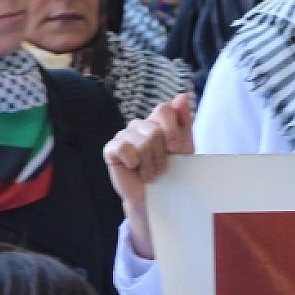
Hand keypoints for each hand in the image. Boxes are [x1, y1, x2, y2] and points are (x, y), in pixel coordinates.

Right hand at [102, 93, 194, 260]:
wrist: (156, 198)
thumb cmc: (171, 173)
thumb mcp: (183, 148)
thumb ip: (183, 122)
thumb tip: (182, 96)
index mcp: (157, 122)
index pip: (164, 109)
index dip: (172, 130)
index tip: (176, 150)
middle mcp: (139, 125)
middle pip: (154, 129)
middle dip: (162, 154)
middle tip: (163, 169)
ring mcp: (124, 135)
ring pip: (142, 141)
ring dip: (150, 163)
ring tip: (151, 174)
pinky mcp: (111, 149)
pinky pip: (124, 147)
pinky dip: (134, 162)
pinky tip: (134, 168)